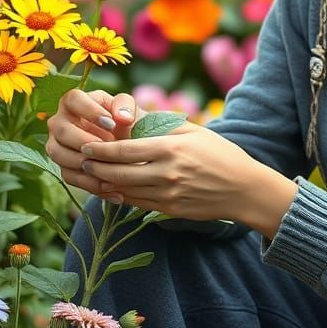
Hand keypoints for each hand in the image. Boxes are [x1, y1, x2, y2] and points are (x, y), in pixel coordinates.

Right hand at [46, 88, 148, 198]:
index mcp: (73, 101)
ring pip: (59, 154)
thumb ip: (126, 107)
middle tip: (109, 149)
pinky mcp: (63, 166)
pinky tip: (113, 188)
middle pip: (62, 130)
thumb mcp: (128, 109)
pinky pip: (69, 176)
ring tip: (109, 168)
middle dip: (86, 141)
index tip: (112, 124)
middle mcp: (58, 122)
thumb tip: (123, 118)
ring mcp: (56, 145)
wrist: (125, 143)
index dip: (90, 111)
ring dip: (84, 163)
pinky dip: (91, 184)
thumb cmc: (123, 120)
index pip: (73, 99)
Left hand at [73, 120, 271, 223]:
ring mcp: (168, 194)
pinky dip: (121, 197)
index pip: (124, 150)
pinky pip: (138, 204)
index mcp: (170, 149)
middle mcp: (166, 173)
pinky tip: (113, 189)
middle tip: (81, 160)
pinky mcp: (170, 210)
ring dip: (104, 183)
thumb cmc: (221, 154)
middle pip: (118, 173)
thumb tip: (133, 118)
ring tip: (92, 175)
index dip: (101, 149)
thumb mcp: (195, 132)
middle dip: (96, 167)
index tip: (86, 145)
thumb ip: (163, 126)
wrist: (245, 189)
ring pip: (125, 191)